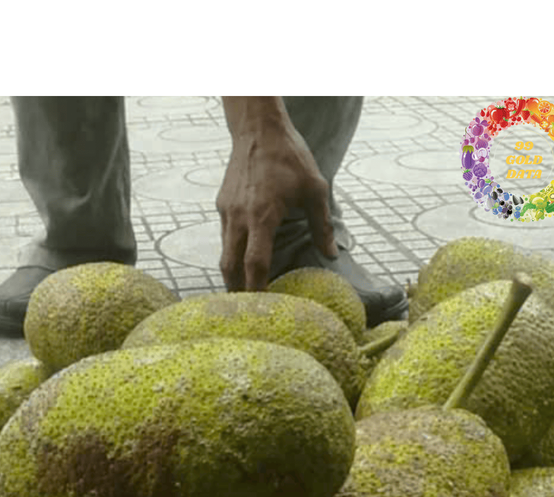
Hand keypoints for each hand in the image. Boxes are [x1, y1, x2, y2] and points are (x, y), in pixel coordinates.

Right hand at [217, 97, 337, 291]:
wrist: (257, 127)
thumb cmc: (290, 156)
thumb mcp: (315, 189)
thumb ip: (322, 225)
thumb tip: (332, 255)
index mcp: (262, 216)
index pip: (255, 264)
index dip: (257, 289)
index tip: (262, 308)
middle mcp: (238, 218)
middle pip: (230, 267)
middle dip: (237, 291)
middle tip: (247, 311)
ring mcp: (226, 212)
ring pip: (224, 254)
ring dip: (233, 274)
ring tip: (245, 291)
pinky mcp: (221, 206)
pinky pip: (225, 237)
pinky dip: (232, 254)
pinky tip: (244, 259)